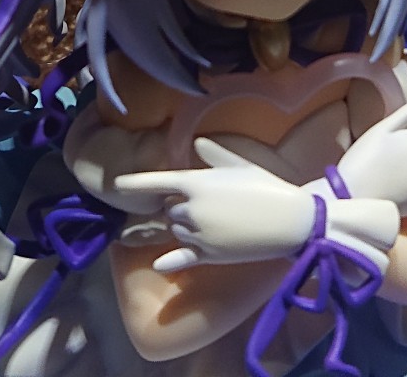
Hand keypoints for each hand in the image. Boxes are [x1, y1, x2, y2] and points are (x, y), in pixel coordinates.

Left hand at [113, 139, 397, 273]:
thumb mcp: (241, 165)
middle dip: (180, 206)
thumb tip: (197, 142)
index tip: (117, 184)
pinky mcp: (208, 255)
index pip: (156, 182)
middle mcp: (191, 208)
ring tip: (216, 222)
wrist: (290, 221)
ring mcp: (198, 234)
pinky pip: (180, 258)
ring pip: (176, 231)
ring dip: (185, 227)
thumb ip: (215, 155)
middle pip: (170, 209)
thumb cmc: (267, 188)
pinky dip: (168, 261)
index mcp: (196, 182)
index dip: (134, 183)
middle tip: (210, 204)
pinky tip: (158, 264)